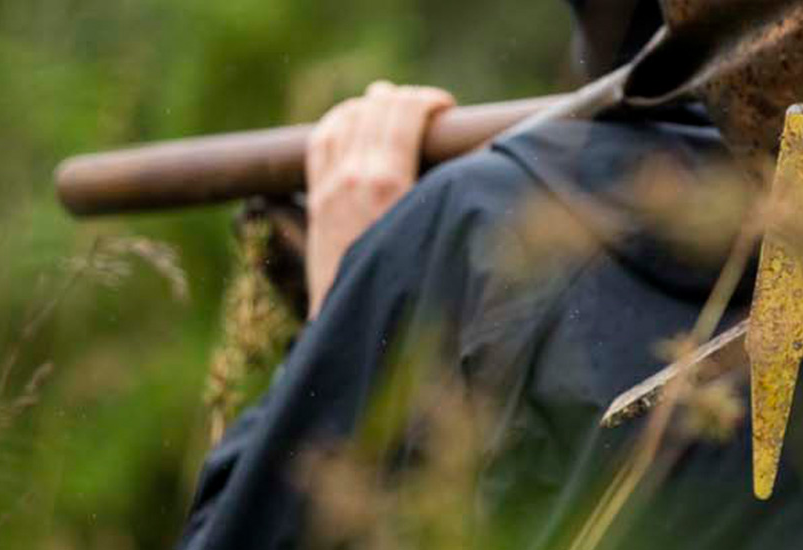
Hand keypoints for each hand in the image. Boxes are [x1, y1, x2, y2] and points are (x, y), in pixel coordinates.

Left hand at [303, 81, 455, 317]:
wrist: (360, 327)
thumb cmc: (411, 288)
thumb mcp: (440, 236)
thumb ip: (453, 195)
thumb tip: (485, 162)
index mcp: (387, 181)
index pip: (405, 112)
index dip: (430, 101)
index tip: (449, 109)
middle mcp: (353, 177)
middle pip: (376, 108)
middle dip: (406, 99)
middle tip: (429, 111)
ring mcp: (329, 187)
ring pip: (345, 119)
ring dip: (371, 106)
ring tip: (393, 108)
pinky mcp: (317, 200)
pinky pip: (320, 141)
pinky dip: (339, 122)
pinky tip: (354, 122)